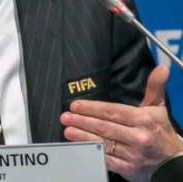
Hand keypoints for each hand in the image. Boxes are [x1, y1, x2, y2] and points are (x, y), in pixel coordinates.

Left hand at [60, 65, 182, 181]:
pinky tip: (78, 147)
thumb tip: (162, 68)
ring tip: (67, 130)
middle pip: (105, 127)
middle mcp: (137, 136)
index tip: (75, 105)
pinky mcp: (128, 169)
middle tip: (65, 117)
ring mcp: (132, 154)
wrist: (173, 163)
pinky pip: (106, 160)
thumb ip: (154, 87)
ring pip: (103, 143)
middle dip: (82, 121)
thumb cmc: (160, 131)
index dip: (92, 108)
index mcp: (143, 119)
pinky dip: (92, 153)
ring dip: (82, 137)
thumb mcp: (158, 108)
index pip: (113, 111)